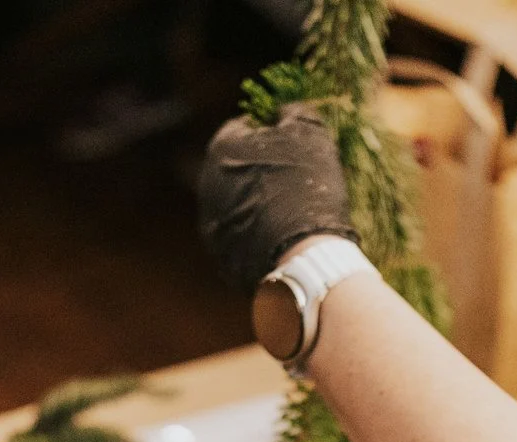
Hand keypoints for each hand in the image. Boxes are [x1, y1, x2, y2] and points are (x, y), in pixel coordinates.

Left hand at [196, 105, 356, 289]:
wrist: (303, 253)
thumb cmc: (307, 186)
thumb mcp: (310, 133)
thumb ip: (294, 112)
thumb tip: (284, 110)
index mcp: (221, 148)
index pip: (243, 127)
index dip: (270, 131)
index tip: (292, 143)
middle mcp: (206, 185)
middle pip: (235, 167)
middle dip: (259, 168)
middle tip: (294, 178)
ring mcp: (211, 224)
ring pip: (236, 203)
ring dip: (257, 201)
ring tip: (290, 211)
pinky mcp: (220, 256)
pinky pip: (240, 235)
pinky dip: (256, 232)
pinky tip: (281, 237)